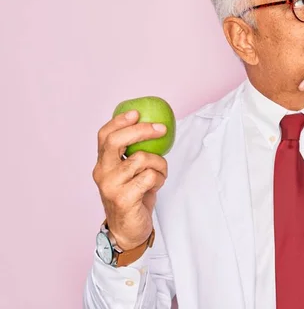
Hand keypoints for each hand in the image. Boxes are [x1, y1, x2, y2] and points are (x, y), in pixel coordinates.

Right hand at [92, 110, 167, 249]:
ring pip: (142, 159)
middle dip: (142, 131)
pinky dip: (159, 178)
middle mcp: (102, 172)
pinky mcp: (123, 198)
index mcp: (103, 163)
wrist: (128, 230)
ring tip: (160, 174)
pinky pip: (149, 176)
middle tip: (161, 129)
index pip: (104, 136)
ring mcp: (110, 186)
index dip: (119, 121)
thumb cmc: (134, 197)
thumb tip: (155, 127)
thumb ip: (134, 153)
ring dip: (159, 164)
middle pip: (117, 141)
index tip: (136, 113)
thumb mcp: (131, 172)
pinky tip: (156, 186)